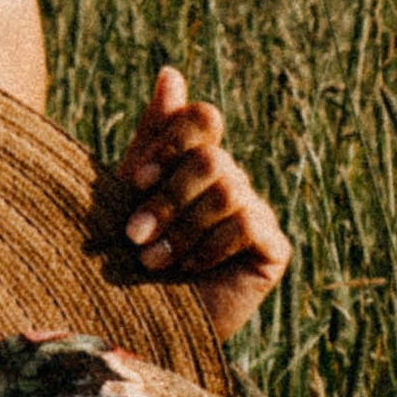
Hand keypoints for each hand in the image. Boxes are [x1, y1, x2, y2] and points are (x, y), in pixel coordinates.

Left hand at [113, 67, 291, 338]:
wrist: (135, 325)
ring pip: (227, 189)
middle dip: (167, 197)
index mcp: (196, 162)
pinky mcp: (273, 249)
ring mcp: (256, 214)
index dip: (171, 142)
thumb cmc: (124, 257)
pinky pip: (247, 223)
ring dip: (181, 228)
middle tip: (134, 235)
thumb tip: (172, 72)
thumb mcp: (131, 190)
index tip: (135, 178)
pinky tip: (188, 270)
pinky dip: (209, 245)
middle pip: (211, 158)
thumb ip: (154, 133)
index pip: (202, 120)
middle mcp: (231, 182)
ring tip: (152, 261)